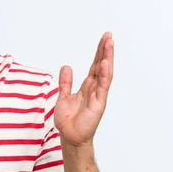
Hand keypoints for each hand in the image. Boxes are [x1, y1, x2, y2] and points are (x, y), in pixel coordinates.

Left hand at [55, 32, 113, 147]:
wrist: (69, 136)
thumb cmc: (68, 120)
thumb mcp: (63, 96)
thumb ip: (65, 82)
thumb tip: (67, 66)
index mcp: (87, 86)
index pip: (95, 65)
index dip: (99, 52)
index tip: (104, 38)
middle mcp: (94, 88)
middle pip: (101, 65)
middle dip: (105, 50)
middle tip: (109, 35)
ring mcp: (98, 95)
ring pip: (104, 73)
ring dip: (107, 58)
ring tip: (109, 44)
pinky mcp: (98, 103)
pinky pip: (102, 87)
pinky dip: (104, 75)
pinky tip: (105, 64)